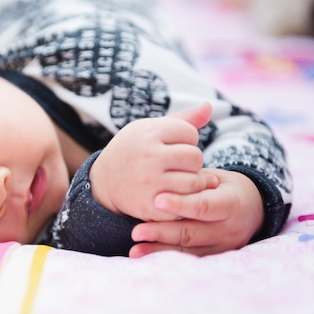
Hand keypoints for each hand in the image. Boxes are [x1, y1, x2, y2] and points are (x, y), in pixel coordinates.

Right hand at [89, 102, 217, 219]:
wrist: (103, 183)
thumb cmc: (134, 151)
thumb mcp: (150, 129)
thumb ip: (183, 120)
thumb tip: (209, 107)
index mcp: (148, 133)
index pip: (190, 133)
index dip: (185, 141)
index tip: (172, 147)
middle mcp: (148, 156)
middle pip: (195, 157)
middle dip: (190, 162)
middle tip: (176, 165)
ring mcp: (149, 183)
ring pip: (195, 182)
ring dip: (191, 182)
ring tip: (177, 179)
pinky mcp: (151, 206)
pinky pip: (185, 203)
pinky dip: (183, 200)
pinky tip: (170, 194)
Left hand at [129, 168, 264, 256]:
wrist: (253, 209)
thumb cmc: (225, 187)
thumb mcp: (216, 178)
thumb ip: (194, 181)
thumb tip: (164, 179)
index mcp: (231, 203)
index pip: (203, 206)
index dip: (180, 204)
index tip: (156, 200)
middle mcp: (229, 229)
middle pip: (192, 232)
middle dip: (162, 233)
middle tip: (136, 232)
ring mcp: (223, 246)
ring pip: (188, 250)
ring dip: (159, 250)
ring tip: (135, 249)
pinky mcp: (216, 257)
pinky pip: (189, 259)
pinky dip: (167, 257)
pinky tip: (147, 257)